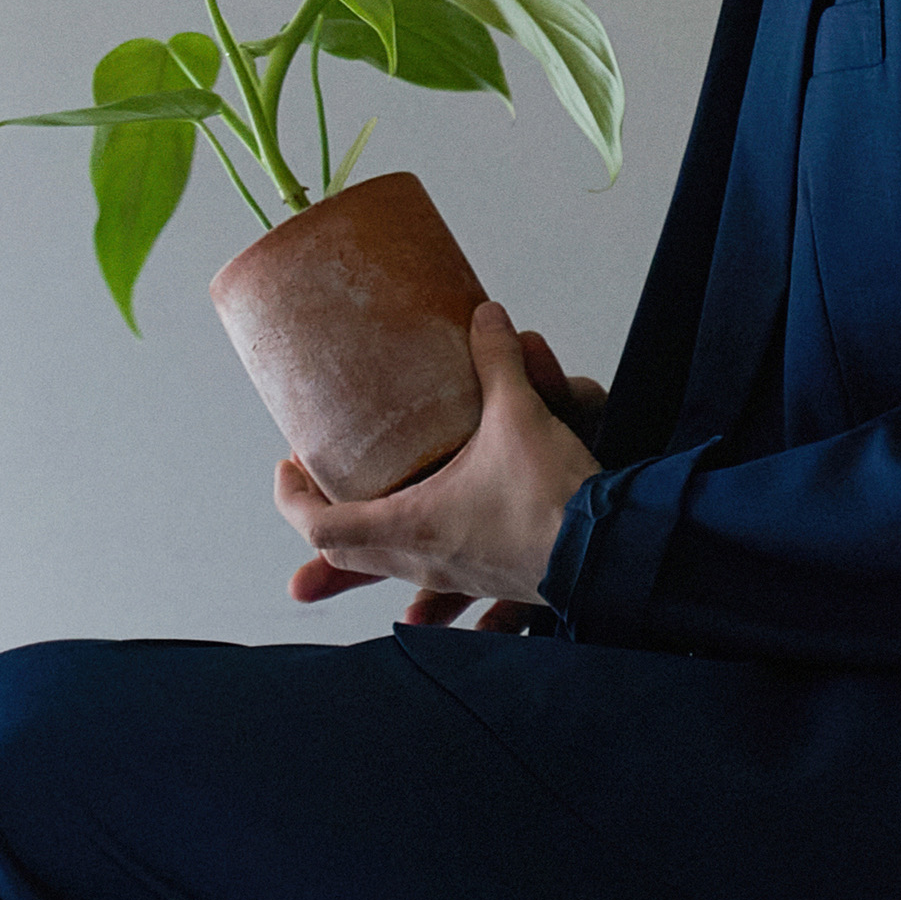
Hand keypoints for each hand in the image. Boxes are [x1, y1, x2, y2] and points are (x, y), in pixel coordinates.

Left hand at [279, 305, 601, 626]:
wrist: (611, 553)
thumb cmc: (554, 498)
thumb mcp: (520, 415)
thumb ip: (499, 361)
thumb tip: (486, 315)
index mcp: (412, 526)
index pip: (321, 526)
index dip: (292, 497)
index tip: (289, 466)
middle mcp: (425, 559)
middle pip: (348, 555)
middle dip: (323, 520)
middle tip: (318, 481)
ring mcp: (458, 577)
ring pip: (393, 571)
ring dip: (369, 549)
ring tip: (361, 517)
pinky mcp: (494, 582)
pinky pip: (444, 584)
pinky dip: (425, 573)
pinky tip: (432, 566)